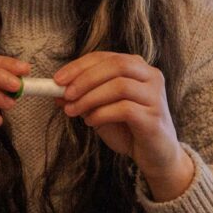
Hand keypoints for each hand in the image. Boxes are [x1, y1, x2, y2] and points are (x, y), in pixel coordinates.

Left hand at [54, 52, 193, 200]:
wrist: (155, 155)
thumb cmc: (128, 128)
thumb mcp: (101, 109)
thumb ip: (84, 98)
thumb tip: (56, 92)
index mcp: (137, 68)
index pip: (105, 57)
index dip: (79, 66)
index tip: (57, 79)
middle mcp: (151, 76)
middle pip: (115, 65)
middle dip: (85, 78)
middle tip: (65, 94)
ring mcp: (155, 96)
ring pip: (119, 86)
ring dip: (90, 98)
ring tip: (73, 111)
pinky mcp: (154, 117)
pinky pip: (124, 109)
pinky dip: (102, 114)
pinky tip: (91, 122)